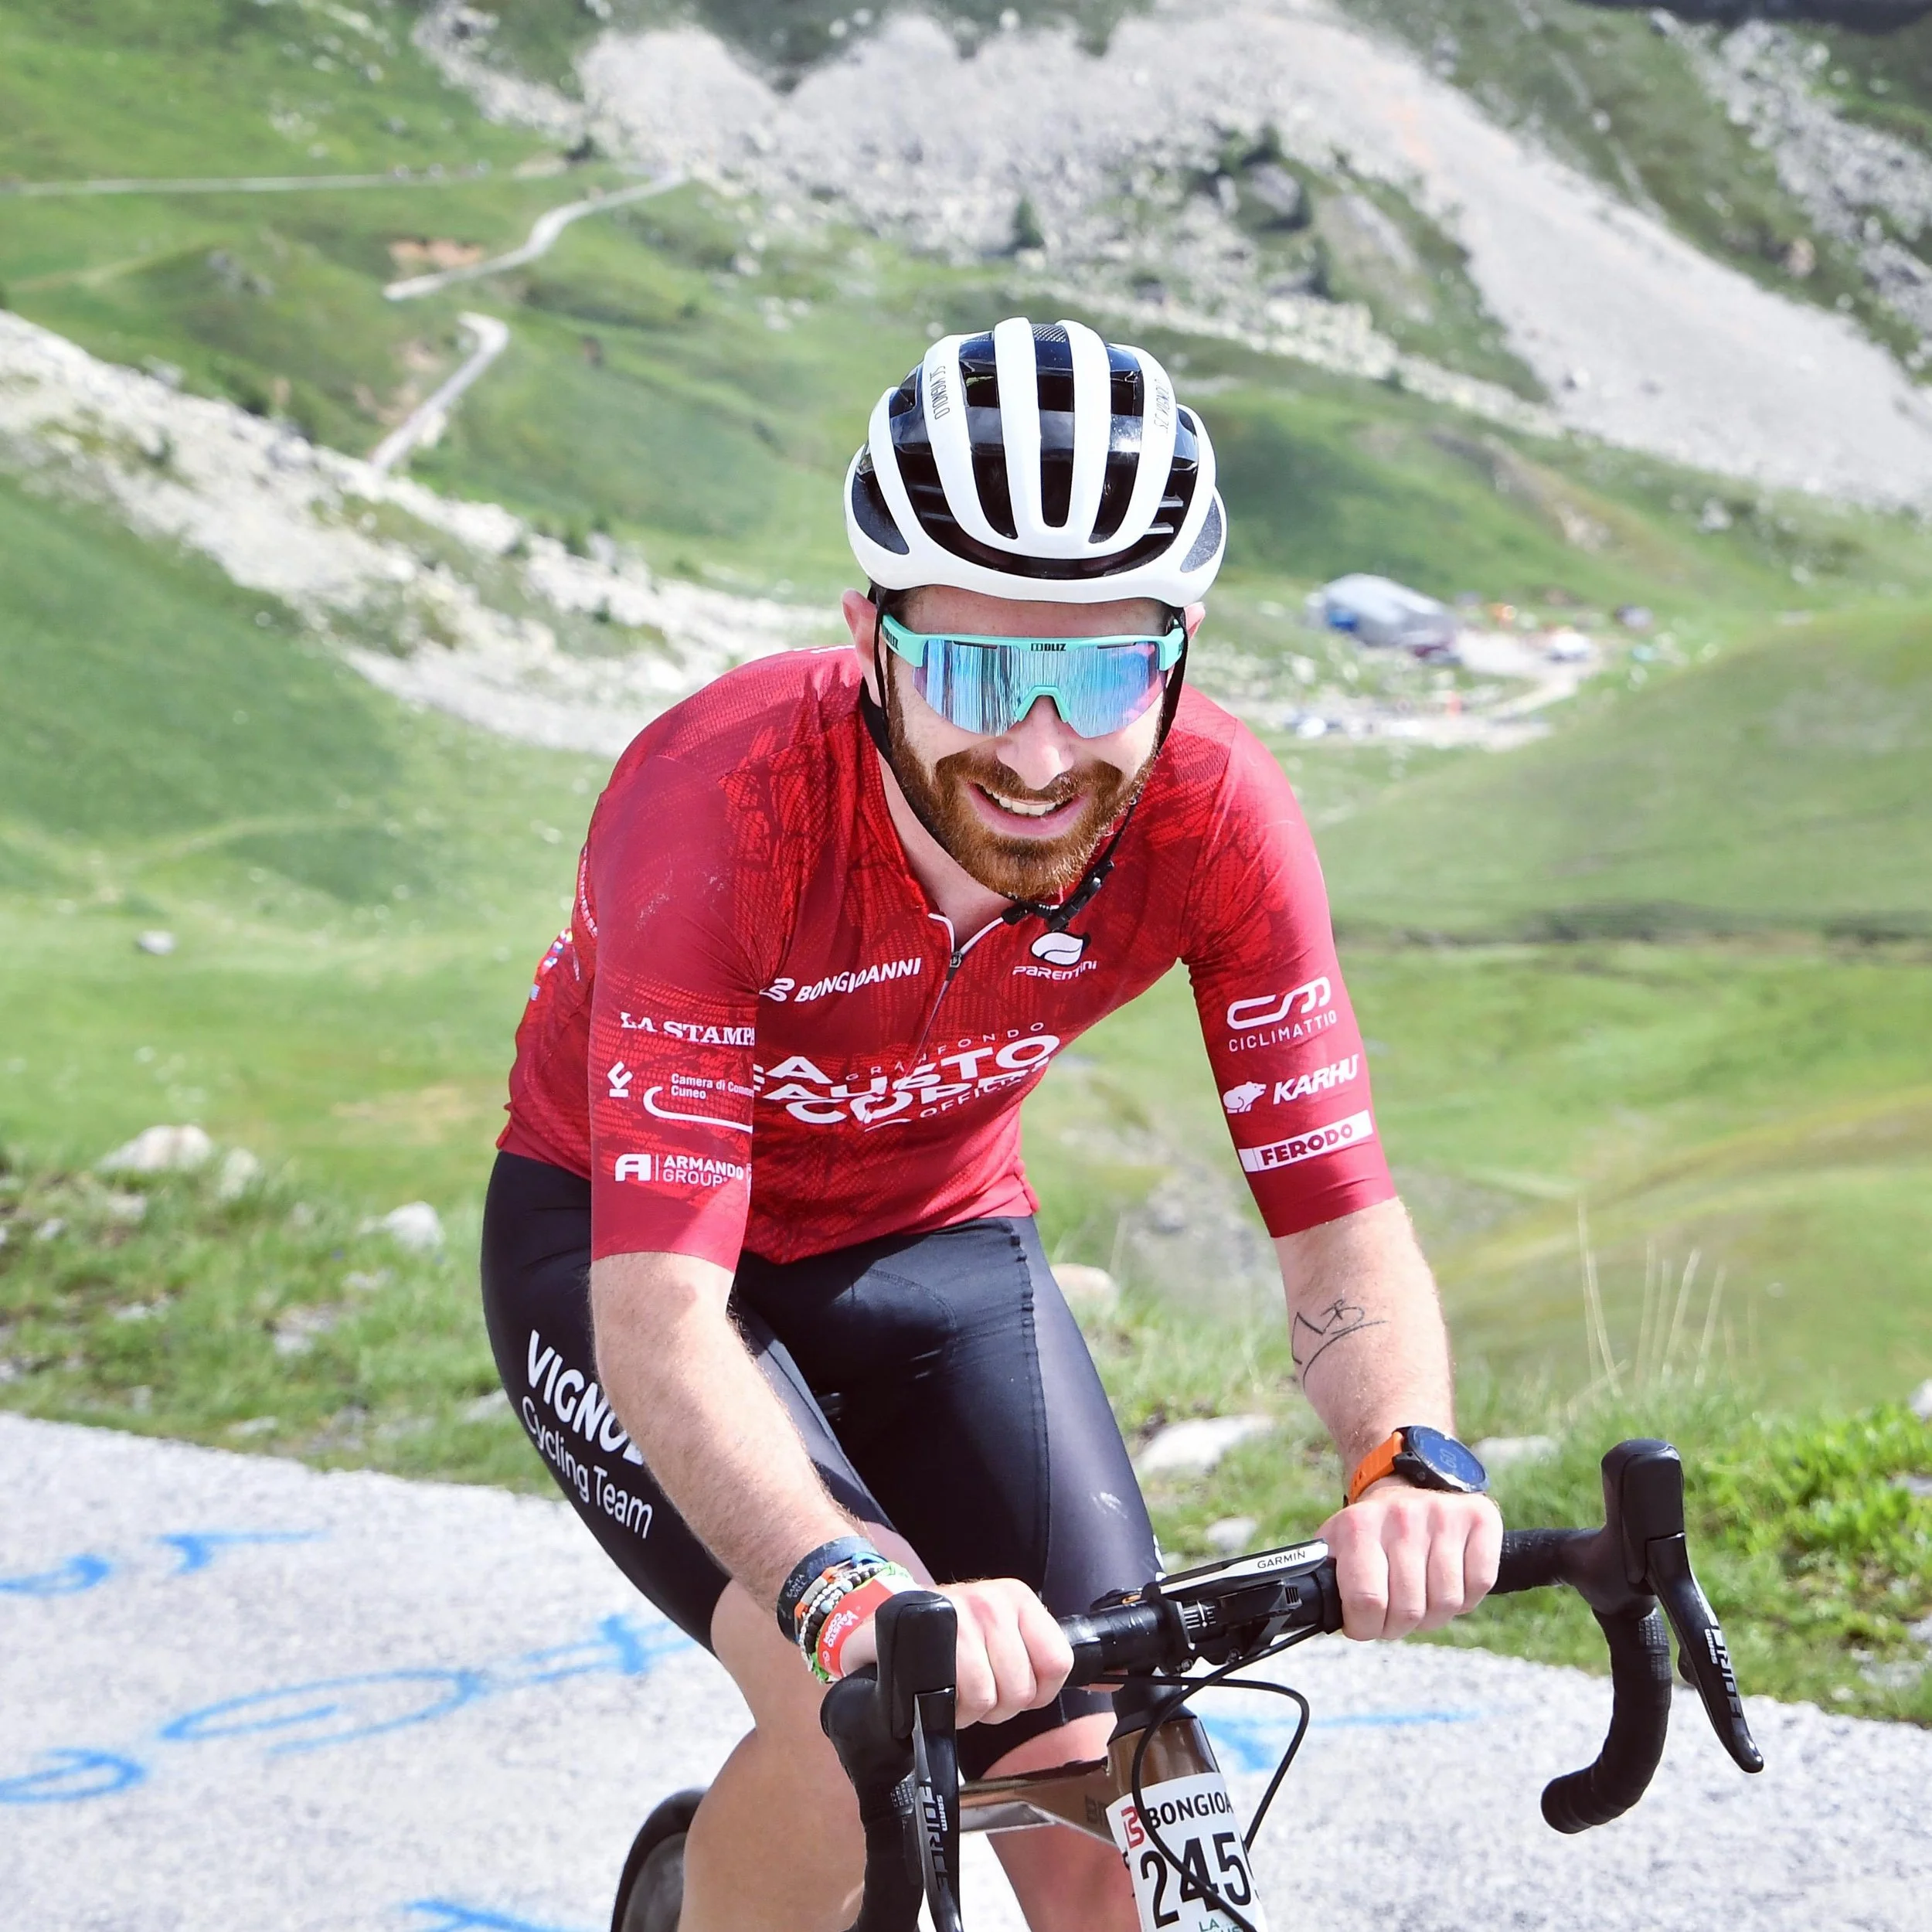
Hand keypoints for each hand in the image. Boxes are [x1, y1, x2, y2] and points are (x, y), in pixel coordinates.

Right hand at [835, 1576, 1073, 1724]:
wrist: (884, 1622)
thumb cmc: (949, 1639)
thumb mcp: (1000, 1635)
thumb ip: (1036, 1656)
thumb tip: (1096, 1680)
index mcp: (1018, 1600)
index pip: (1057, 1662)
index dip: (1036, 1692)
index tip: (1009, 1689)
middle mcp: (992, 1601)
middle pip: (1021, 1690)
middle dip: (996, 1707)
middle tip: (972, 1694)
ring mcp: (958, 1614)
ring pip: (988, 1697)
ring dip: (968, 1711)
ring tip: (952, 1694)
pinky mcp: (925, 1635)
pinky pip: (960, 1697)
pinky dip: (951, 1712)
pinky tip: (938, 1696)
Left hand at [1318, 1479, 1500, 1640]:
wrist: (1404, 1483)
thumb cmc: (1369, 1530)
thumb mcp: (1336, 1547)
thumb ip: (1325, 1580)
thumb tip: (1314, 1613)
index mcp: (1359, 1525)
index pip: (1367, 1601)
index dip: (1366, 1627)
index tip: (1364, 1623)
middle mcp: (1402, 1517)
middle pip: (1409, 1610)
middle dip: (1399, 1625)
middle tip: (1393, 1614)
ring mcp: (1443, 1514)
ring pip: (1447, 1603)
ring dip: (1434, 1615)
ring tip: (1420, 1597)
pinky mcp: (1479, 1517)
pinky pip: (1480, 1583)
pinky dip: (1467, 1596)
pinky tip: (1448, 1580)